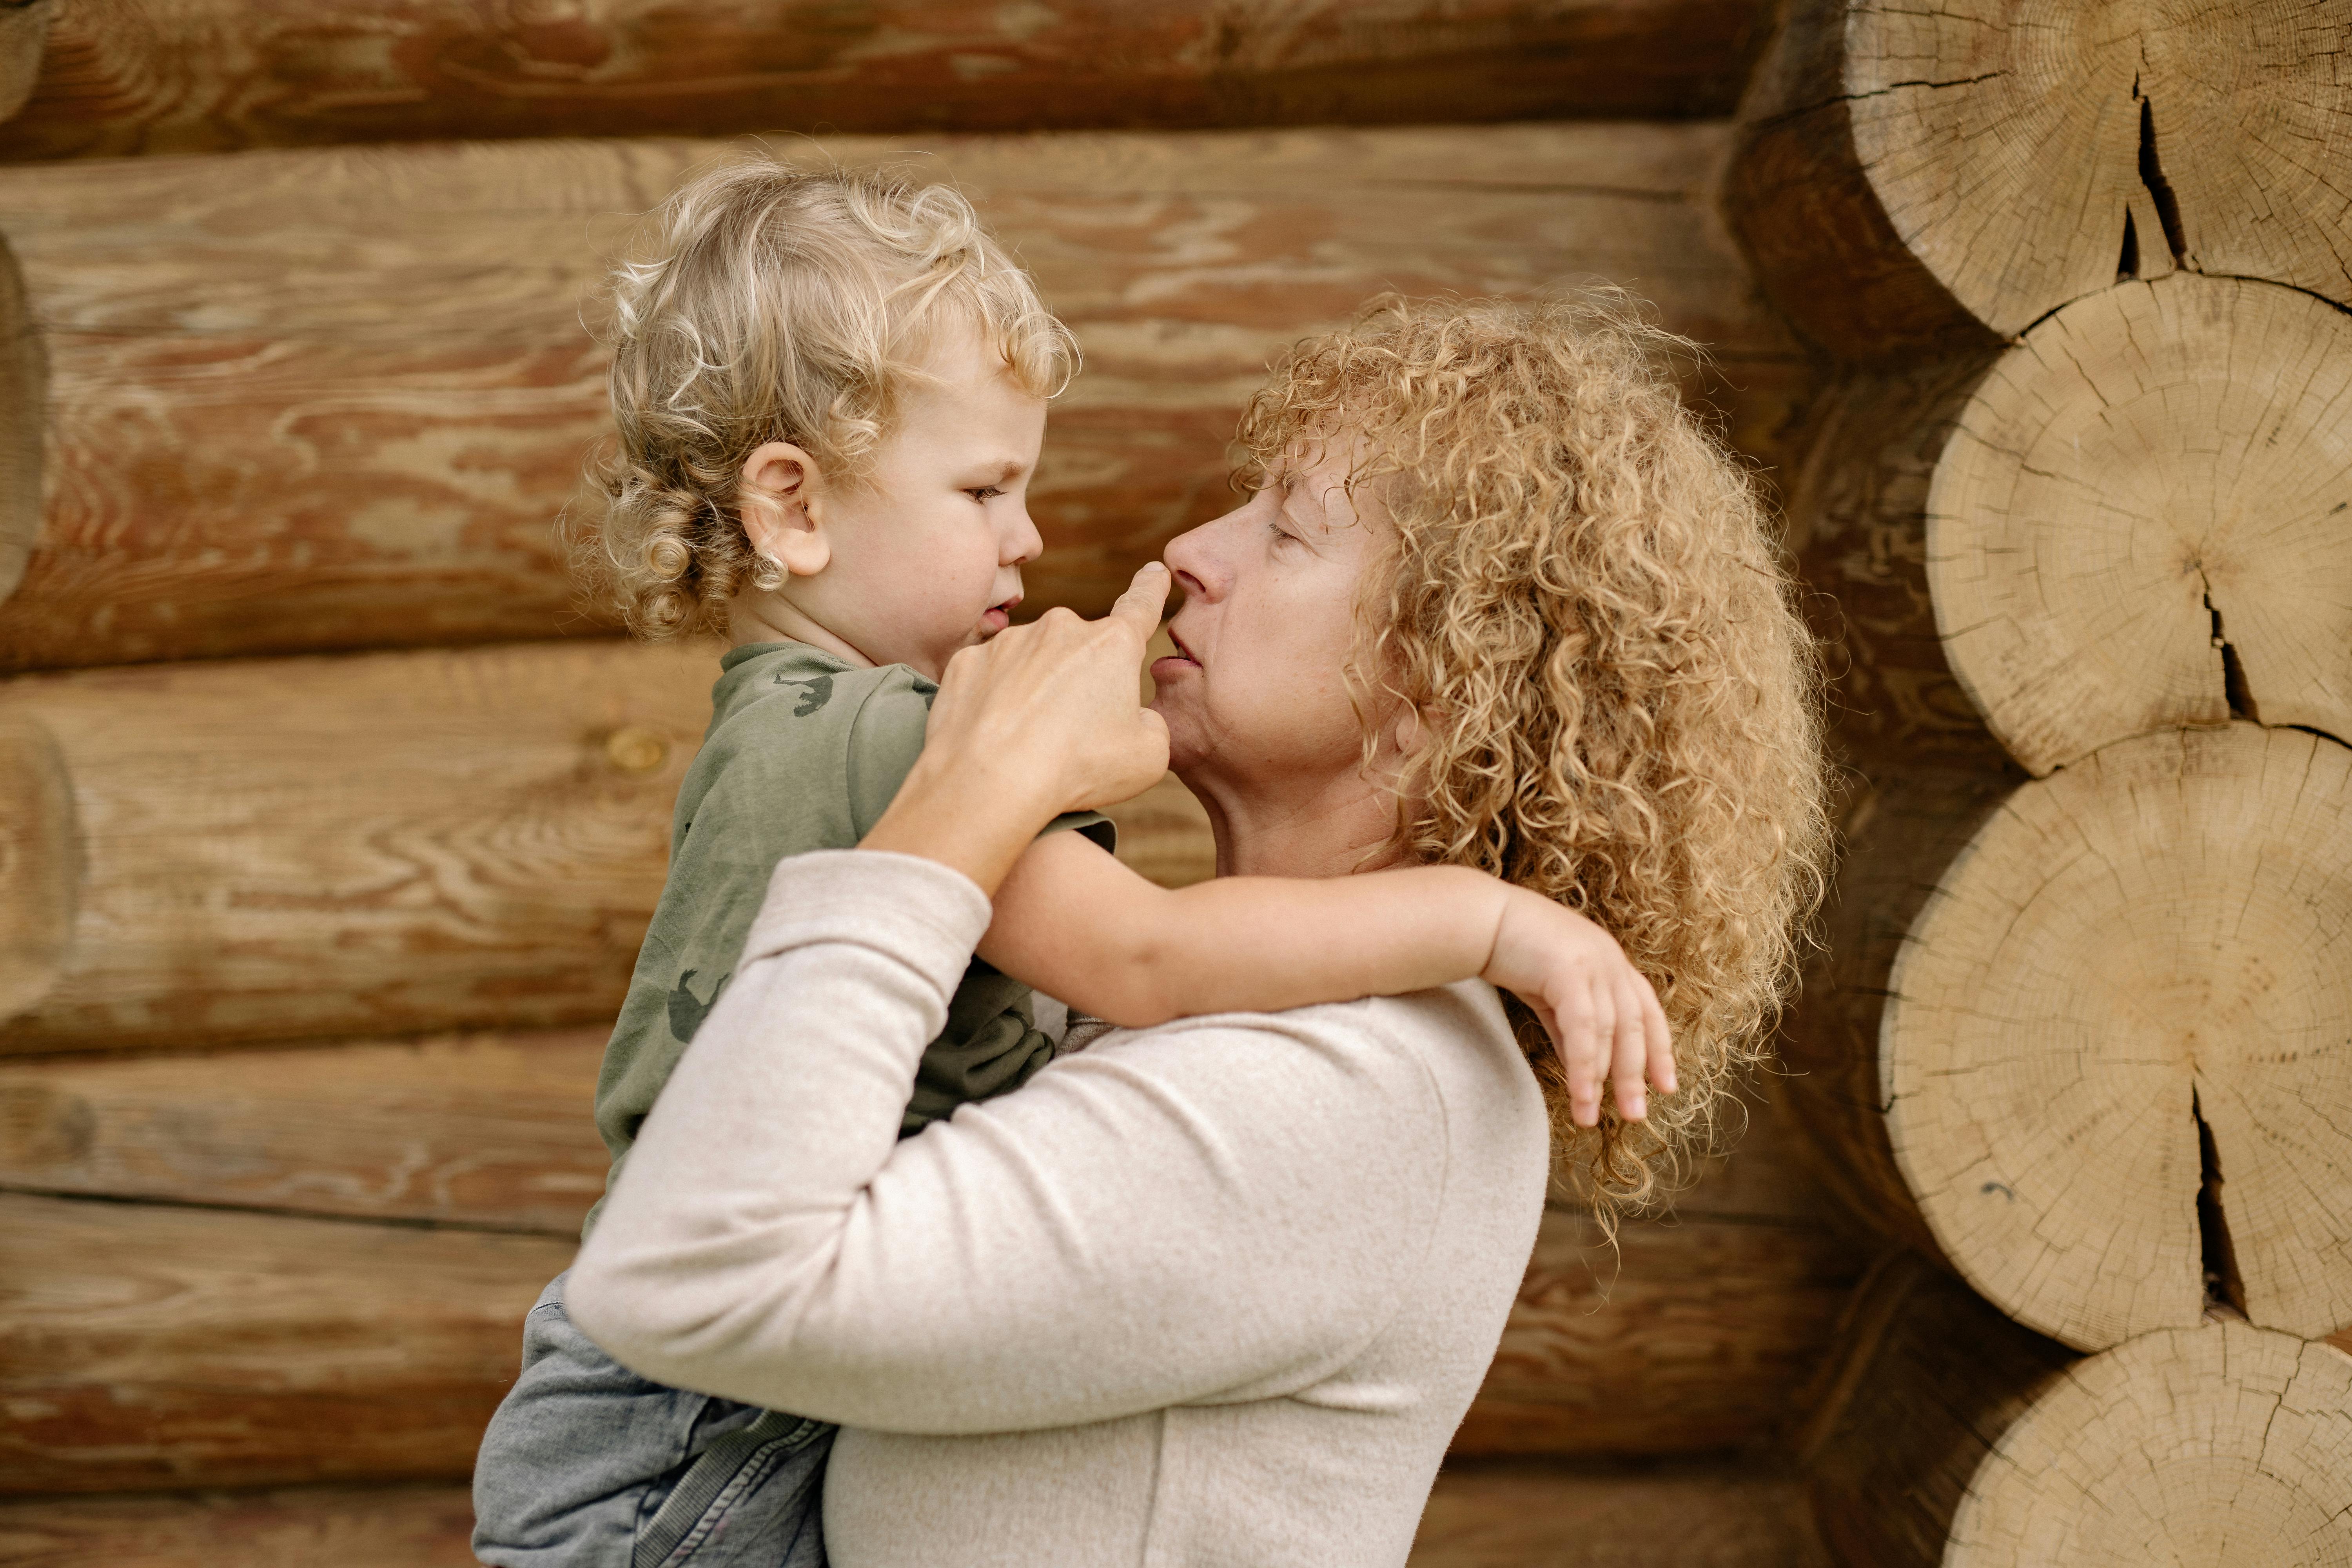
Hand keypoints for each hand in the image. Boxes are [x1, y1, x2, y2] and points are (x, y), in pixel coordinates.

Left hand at [861, 565, 1172, 893]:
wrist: (987, 784)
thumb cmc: (1075, 771)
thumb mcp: (1147, 757)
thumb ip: (1149, 724)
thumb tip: (1130, 716)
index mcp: (1111, 644)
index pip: (1141, 606)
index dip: (1151, 589)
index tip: (1155, 571)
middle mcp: (1059, 628)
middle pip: (1080, 651)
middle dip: (1081, 683)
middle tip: (1073, 734)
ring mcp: (1008, 642)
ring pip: (1033, 664)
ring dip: (1036, 693)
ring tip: (1030, 743)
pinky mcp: (966, 662)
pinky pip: (991, 678)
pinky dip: (996, 702)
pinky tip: (997, 735)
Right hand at [1483, 889, 1672, 1125]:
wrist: (1481, 918)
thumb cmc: (1513, 952)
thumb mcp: (1551, 996)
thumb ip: (1572, 1032)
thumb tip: (1586, 1073)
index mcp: (1612, 962)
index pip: (1647, 1011)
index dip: (1660, 1050)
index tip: (1666, 1087)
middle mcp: (1611, 960)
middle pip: (1634, 1026)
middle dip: (1635, 1075)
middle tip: (1634, 1115)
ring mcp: (1594, 962)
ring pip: (1610, 1031)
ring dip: (1603, 1079)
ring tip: (1590, 1116)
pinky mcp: (1570, 969)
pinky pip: (1584, 1027)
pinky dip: (1585, 1064)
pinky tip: (1581, 1093)